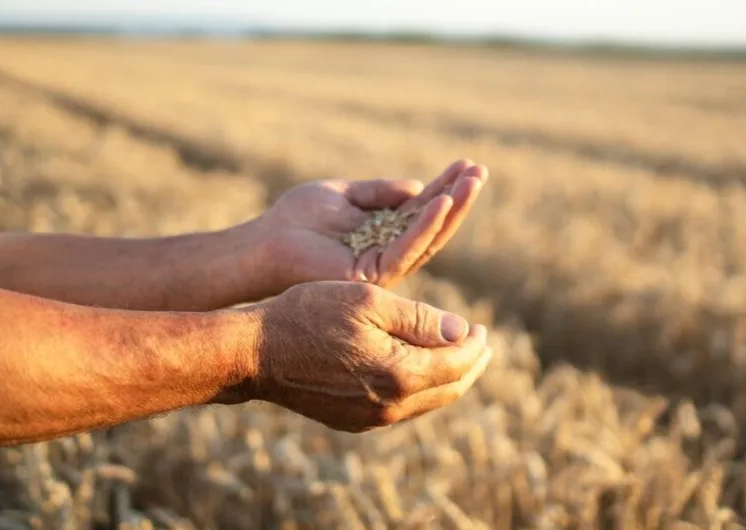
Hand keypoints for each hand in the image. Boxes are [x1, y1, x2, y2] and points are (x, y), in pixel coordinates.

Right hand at [243, 281, 491, 432]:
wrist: (256, 353)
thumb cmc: (310, 314)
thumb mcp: (369, 301)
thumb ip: (420, 318)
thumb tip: (462, 332)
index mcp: (400, 374)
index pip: (458, 363)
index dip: (475, 344)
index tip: (482, 327)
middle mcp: (390, 406)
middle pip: (449, 389)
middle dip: (470, 365)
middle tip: (480, 343)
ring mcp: (371, 419)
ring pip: (427, 402)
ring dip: (447, 378)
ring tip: (456, 355)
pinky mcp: (354, 420)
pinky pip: (402, 408)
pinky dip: (420, 388)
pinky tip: (417, 369)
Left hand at [260, 159, 487, 289]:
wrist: (265, 242)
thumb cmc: (297, 218)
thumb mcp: (344, 193)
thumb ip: (379, 191)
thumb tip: (418, 186)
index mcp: (383, 232)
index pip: (423, 209)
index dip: (446, 187)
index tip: (467, 164)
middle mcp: (389, 251)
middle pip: (434, 225)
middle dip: (459, 198)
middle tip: (481, 171)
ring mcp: (383, 266)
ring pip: (428, 238)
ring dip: (452, 209)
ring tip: (472, 182)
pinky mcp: (373, 274)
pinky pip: (407, 248)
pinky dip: (426, 226)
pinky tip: (442, 202)